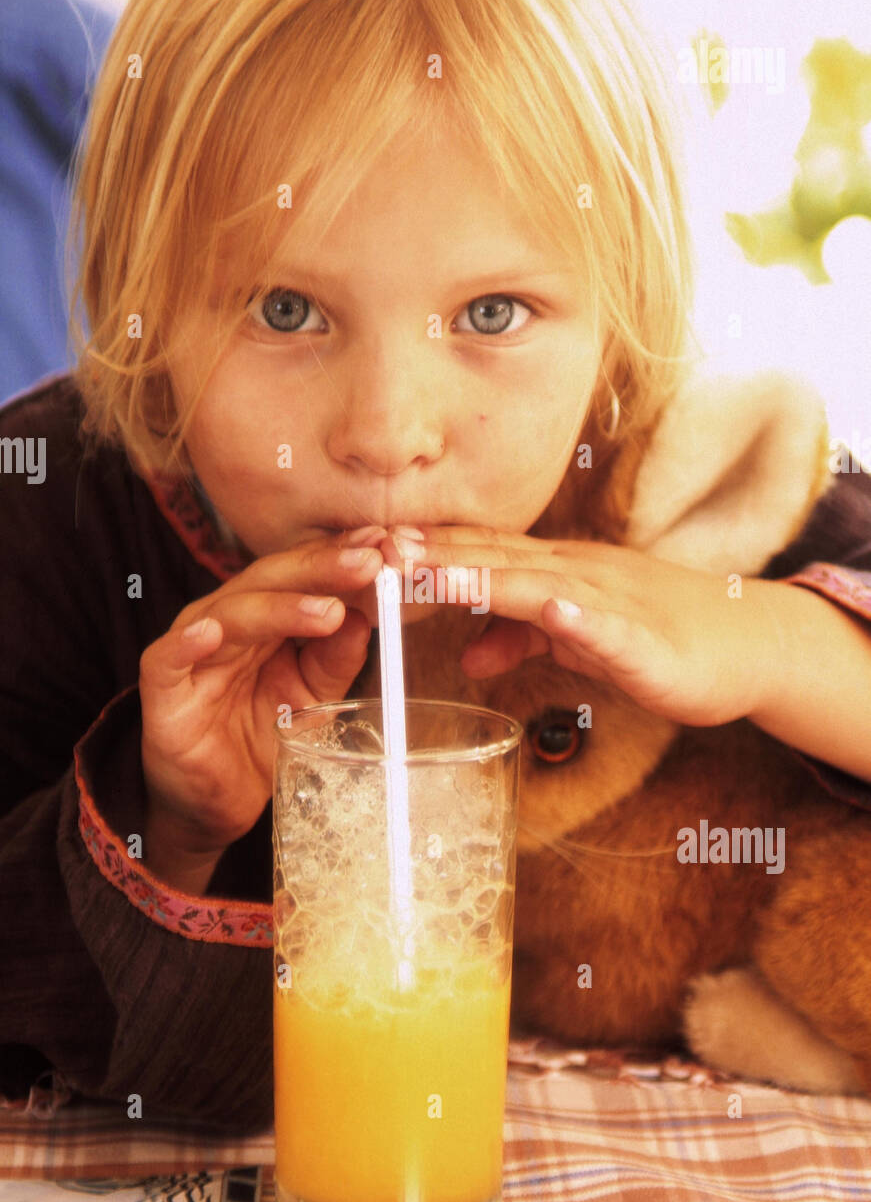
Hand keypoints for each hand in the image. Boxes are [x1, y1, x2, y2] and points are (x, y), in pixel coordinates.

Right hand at [140, 527, 386, 867]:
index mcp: (267, 612)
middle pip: (274, 580)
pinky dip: (189, 643)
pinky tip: (211, 632)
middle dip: (322, 568)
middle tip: (368, 562)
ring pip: (233, 613)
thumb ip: (336, 659)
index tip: (389, 542)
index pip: (305, 572)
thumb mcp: (313, 696)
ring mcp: (195, 650)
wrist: (214, 801)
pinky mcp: (163, 688)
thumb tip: (367, 617)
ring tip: (329, 610)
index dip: (343, 556)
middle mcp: (230, 618)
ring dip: (281, 608)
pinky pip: (169, 659)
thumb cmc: (261, 735)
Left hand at [382, 526, 786, 727]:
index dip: (423, 549)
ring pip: (538, 585)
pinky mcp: (645, 639)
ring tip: (432, 573)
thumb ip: (520, 639)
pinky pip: (608, 626)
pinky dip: (578, 616)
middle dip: (433, 555)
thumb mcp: (574, 639)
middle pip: (495, 559)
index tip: (365, 546)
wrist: (743, 644)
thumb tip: (465, 655)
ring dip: (483, 578)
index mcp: (554, 572)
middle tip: (372, 549)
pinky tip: (552, 609)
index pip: (478, 553)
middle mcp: (576, 574)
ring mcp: (611, 601)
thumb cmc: (655, 636)